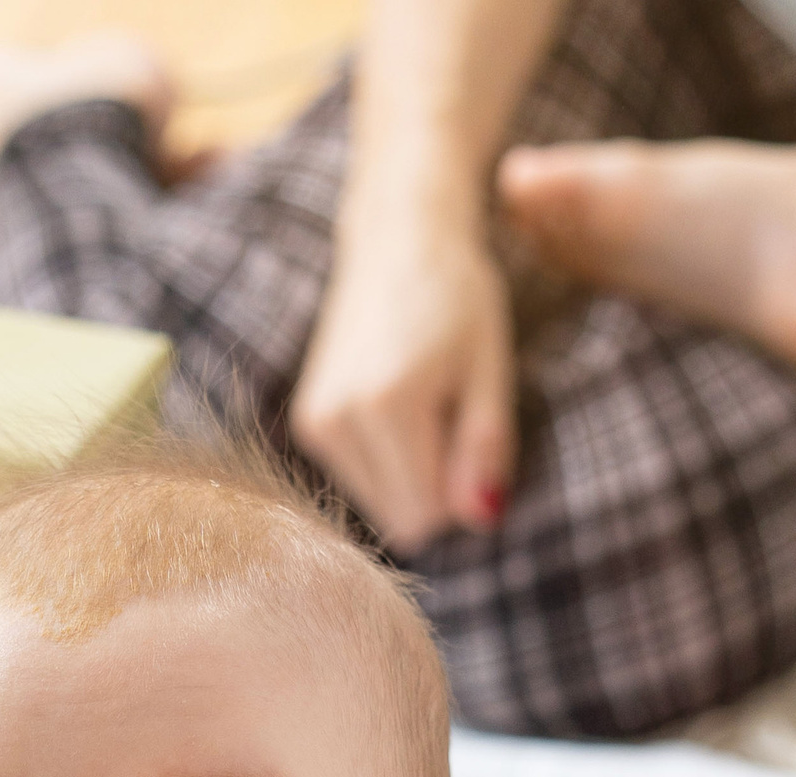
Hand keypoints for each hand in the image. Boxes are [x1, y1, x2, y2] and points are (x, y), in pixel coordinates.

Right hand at [290, 212, 515, 550]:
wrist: (397, 237)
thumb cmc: (459, 294)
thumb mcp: (490, 366)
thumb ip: (485, 447)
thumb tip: (481, 520)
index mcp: (390, 404)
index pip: (427, 516)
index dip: (461, 495)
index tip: (474, 440)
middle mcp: (339, 420)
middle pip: (399, 519)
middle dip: (434, 488)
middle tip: (450, 418)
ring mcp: (314, 424)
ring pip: (377, 506)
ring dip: (409, 475)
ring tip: (422, 407)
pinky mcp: (306, 424)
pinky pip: (357, 482)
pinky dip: (384, 461)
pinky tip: (395, 407)